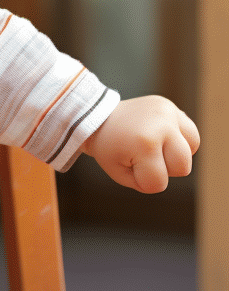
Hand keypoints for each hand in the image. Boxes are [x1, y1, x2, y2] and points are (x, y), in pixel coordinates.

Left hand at [81, 96, 199, 193]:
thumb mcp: (119, 173)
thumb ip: (148, 182)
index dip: (142, 181)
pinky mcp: (171, 107)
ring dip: (174, 154)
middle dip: (163, 168)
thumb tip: (177, 168)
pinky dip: (180, 140)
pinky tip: (161, 136)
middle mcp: (162, 125)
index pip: (158, 183)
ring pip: (191, 149)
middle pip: (183, 168)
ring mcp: (168, 113)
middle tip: (140, 155)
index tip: (127, 164)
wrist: (98, 117)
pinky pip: (191, 134)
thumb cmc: (109, 148)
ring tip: (152, 145)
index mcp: (144, 144)